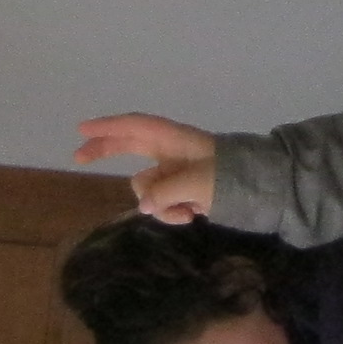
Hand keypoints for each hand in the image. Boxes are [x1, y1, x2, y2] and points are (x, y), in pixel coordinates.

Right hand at [74, 113, 217, 222]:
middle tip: (78, 157)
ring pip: (147, 189)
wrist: (264, 190)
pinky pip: (163, 203)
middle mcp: (171, 152)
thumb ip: (163, 192)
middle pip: (130, 147)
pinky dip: (172, 212)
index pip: (134, 127)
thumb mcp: (196, 182)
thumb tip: (143, 206)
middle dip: (107, 152)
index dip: (107, 127)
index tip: (81, 130)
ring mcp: (177, 173)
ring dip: (159, 203)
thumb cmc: (231, 177)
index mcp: (174, 139)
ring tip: (186, 210)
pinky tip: (192, 216)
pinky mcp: (184, 192)